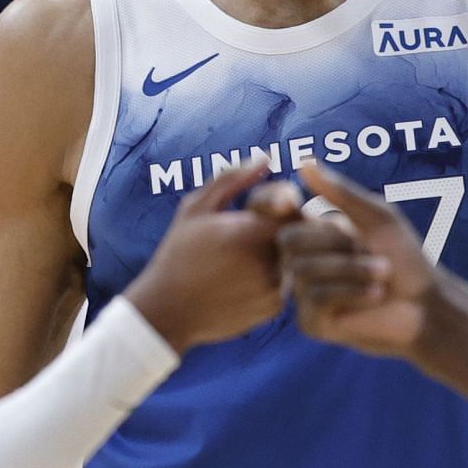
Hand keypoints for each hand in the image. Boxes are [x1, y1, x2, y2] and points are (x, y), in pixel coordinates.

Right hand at [125, 160, 296, 349]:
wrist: (168, 310)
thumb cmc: (178, 253)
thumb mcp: (196, 208)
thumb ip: (232, 178)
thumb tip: (265, 157)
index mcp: (253, 231)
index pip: (293, 203)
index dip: (277, 200)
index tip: (252, 207)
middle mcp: (271, 260)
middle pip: (299, 230)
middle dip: (281, 223)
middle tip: (252, 228)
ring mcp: (275, 287)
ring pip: (295, 255)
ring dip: (278, 248)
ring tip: (240, 255)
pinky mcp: (274, 308)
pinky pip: (287, 281)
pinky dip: (272, 273)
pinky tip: (241, 276)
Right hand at [281, 162, 434, 355]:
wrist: (426, 306)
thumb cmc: (405, 258)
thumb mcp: (376, 217)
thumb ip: (340, 193)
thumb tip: (303, 162)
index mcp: (311, 230)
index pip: (273, 211)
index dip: (269, 202)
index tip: (287, 202)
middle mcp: (300, 260)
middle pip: (289, 239)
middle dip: (335, 242)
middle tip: (369, 250)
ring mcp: (303, 293)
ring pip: (304, 270)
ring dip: (352, 269)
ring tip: (382, 274)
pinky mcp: (311, 321)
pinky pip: (315, 299)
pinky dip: (352, 292)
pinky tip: (374, 295)